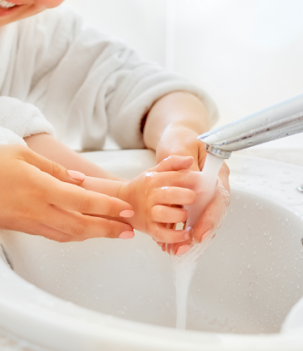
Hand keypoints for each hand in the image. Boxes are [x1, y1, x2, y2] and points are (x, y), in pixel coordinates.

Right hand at [0, 144, 134, 242]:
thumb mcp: (19, 153)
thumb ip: (52, 169)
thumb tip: (78, 182)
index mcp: (39, 187)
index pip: (83, 202)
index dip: (108, 209)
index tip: (126, 211)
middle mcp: (36, 210)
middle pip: (80, 226)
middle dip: (108, 230)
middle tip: (129, 232)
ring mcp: (27, 222)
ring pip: (68, 234)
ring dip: (92, 235)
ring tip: (111, 233)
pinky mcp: (18, 227)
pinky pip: (52, 234)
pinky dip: (72, 234)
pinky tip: (80, 230)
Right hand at [115, 155, 197, 242]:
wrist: (122, 201)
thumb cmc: (144, 186)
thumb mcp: (155, 171)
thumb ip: (172, 163)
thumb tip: (189, 160)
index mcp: (154, 179)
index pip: (174, 176)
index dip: (191, 178)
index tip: (202, 181)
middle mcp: (151, 195)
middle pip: (169, 194)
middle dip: (185, 195)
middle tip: (194, 197)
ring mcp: (150, 212)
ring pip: (164, 214)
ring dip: (179, 215)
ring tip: (186, 214)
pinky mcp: (149, 228)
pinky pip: (162, 234)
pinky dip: (174, 236)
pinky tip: (185, 234)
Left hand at [155, 123, 230, 253]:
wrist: (176, 138)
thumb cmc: (180, 138)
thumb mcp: (180, 145)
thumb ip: (184, 161)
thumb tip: (191, 177)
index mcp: (216, 173)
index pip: (219, 199)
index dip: (210, 218)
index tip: (199, 232)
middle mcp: (212, 187)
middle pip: (212, 214)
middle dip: (200, 232)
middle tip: (186, 247)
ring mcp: (202, 195)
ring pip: (200, 221)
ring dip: (189, 237)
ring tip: (176, 251)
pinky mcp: (191, 201)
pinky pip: (188, 219)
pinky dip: (179, 232)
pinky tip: (169, 244)